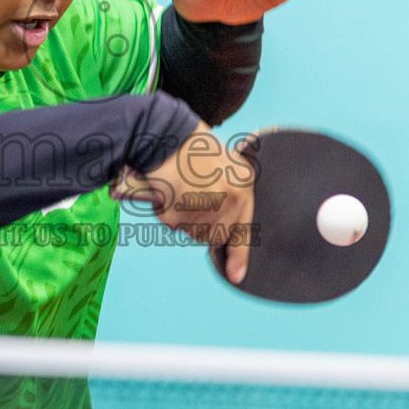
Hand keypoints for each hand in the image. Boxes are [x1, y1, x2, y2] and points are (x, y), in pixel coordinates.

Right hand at [110, 123, 256, 284]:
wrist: (165, 131)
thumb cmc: (190, 146)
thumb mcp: (223, 165)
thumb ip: (229, 195)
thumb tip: (223, 235)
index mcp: (242, 184)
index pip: (243, 229)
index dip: (239, 256)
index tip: (237, 276)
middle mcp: (228, 198)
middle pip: (214, 234)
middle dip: (201, 224)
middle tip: (190, 196)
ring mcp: (203, 206)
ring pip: (192, 231)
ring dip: (183, 217)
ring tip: (179, 187)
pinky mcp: (179, 210)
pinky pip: (172, 223)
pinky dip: (166, 210)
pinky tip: (168, 188)